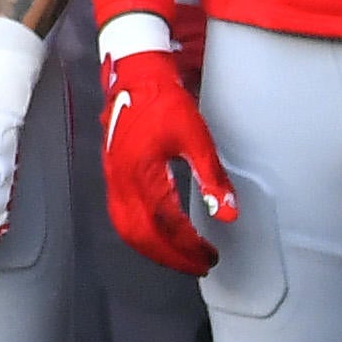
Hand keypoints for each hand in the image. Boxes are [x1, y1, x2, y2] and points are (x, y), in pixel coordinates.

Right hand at [97, 13, 237, 275]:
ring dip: (154, 250)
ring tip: (181, 256)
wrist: (136, 77)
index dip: (188, 246)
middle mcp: (121, 183)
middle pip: (142, 236)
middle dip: (171, 257)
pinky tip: (159, 235)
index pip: (165, 225)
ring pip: (127, 230)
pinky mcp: (112, 176)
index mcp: (141, 175)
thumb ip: (212, 178)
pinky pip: (121, 217)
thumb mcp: (196, 138)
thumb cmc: (165, 103)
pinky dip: (140, 235)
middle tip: (199, 265)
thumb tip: (229, 214)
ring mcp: (113, 180)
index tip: (210, 255)